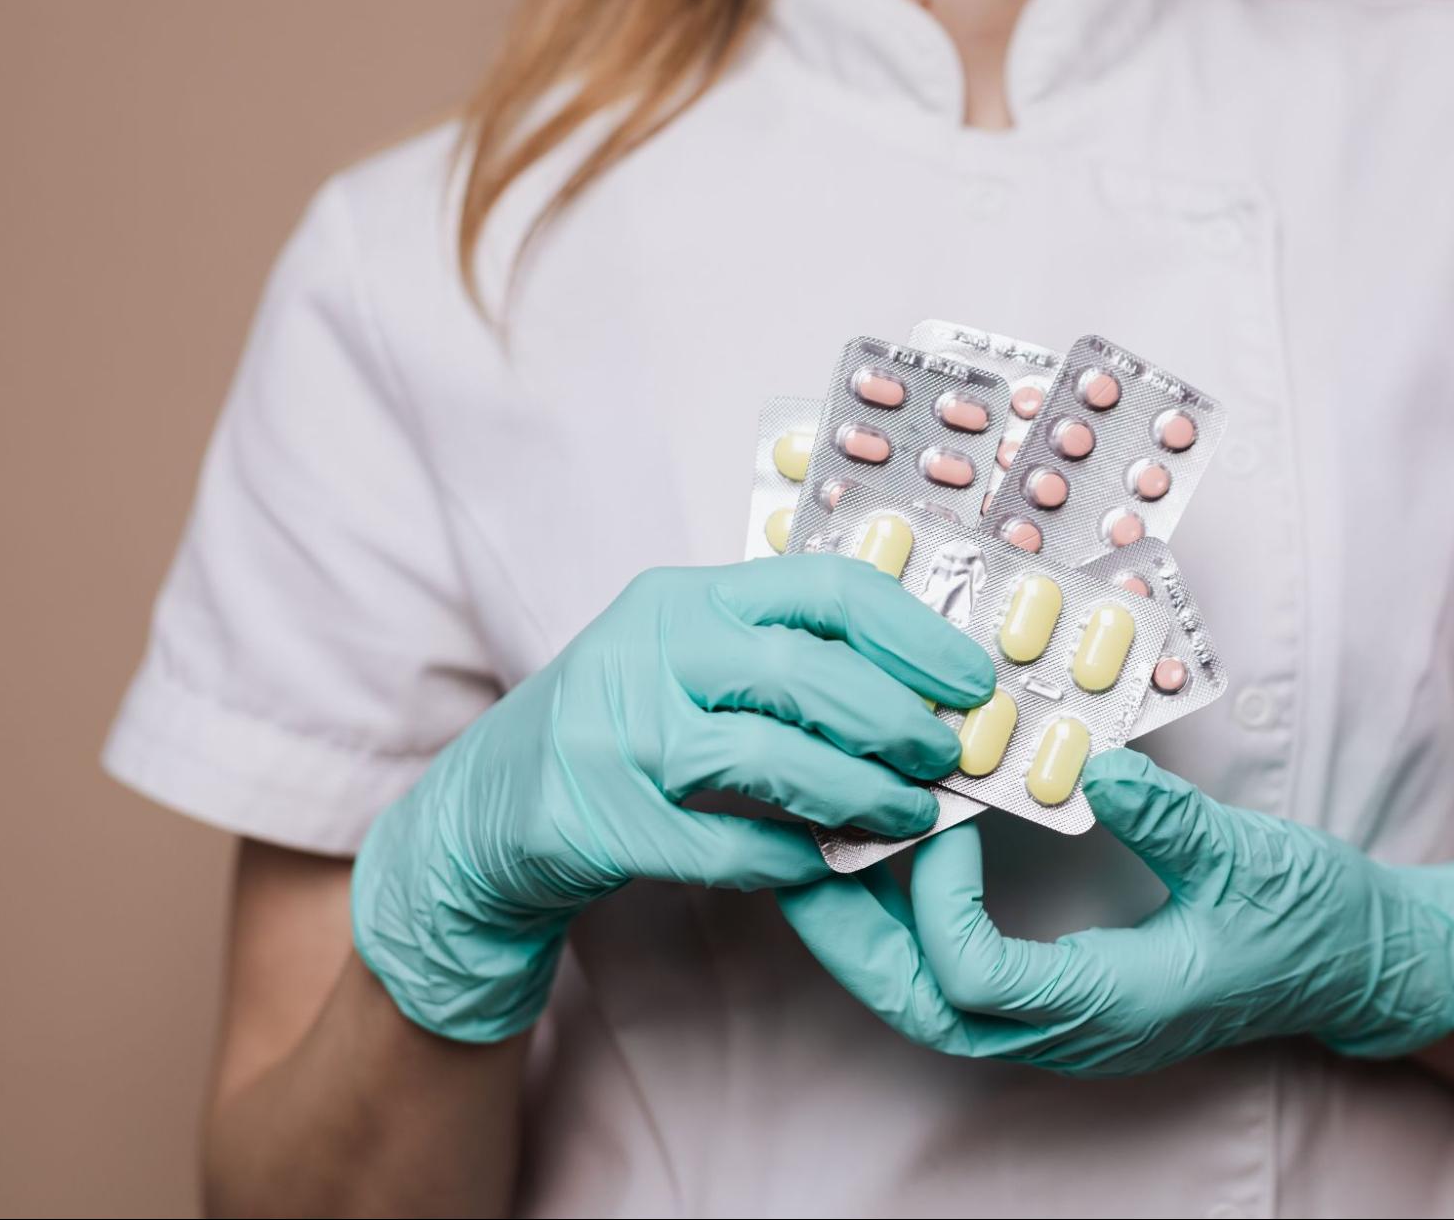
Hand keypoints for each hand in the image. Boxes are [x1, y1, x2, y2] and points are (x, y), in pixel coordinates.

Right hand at [353, 556, 995, 1041]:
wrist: (482, 815)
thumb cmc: (615, 732)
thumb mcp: (682, 661)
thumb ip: (775, 656)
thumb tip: (919, 682)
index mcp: (685, 600)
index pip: (823, 589)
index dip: (913, 634)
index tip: (972, 679)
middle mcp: (648, 650)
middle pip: (807, 673)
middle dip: (898, 721)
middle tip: (948, 758)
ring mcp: (617, 733)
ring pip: (772, 758)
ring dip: (860, 794)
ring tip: (910, 817)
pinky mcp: (598, 819)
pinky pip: (724, 843)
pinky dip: (788, 857)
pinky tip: (823, 864)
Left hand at [779, 748, 1453, 1074]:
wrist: (1356, 967)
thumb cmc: (1311, 920)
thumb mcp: (1253, 858)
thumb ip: (1173, 822)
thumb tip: (1091, 768)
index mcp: (1112, 1004)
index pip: (974, 980)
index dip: (934, 900)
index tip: (944, 815)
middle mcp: (1073, 1030)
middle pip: (922, 1008)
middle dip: (850, 936)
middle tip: (796, 857)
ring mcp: (1065, 1023)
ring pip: (930, 1003)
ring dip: (869, 934)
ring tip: (822, 857)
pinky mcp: (1065, 998)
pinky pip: (961, 980)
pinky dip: (912, 928)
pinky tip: (898, 866)